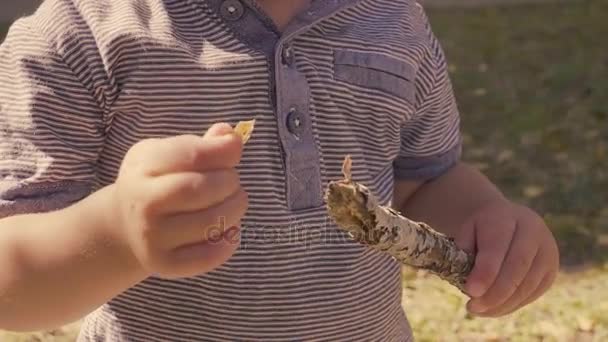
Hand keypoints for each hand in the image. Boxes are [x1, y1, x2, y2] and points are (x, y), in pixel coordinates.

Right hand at [111, 123, 247, 278]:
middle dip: (229, 182)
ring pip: (211, 222)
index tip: (234, 149)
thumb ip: (199, 145)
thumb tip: (229, 135)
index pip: (192, 155)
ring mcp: (152, 237)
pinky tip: (230, 228)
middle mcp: (144, 203)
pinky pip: (209, 255)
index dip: (223, 150)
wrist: (124, 227)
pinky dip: (229, 240)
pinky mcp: (165, 265)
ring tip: (234, 201)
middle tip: (233, 181)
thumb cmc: (155, 182)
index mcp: (143, 167)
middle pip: (201, 189)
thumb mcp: (165, 154)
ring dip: (235, 209)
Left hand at [455, 200, 558, 316]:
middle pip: (517, 267)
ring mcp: (547, 250)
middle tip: (473, 307)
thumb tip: (473, 288)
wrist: (504, 219)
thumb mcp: (465, 232)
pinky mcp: (551, 269)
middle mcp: (533, 230)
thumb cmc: (479, 230)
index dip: (485, 272)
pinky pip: (533, 293)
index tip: (470, 291)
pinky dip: (512, 305)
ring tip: (479, 310)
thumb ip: (465, 253)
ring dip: (502, 304)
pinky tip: (494, 308)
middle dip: (494, 293)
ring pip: (527, 284)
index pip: (498, 246)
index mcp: (506, 216)